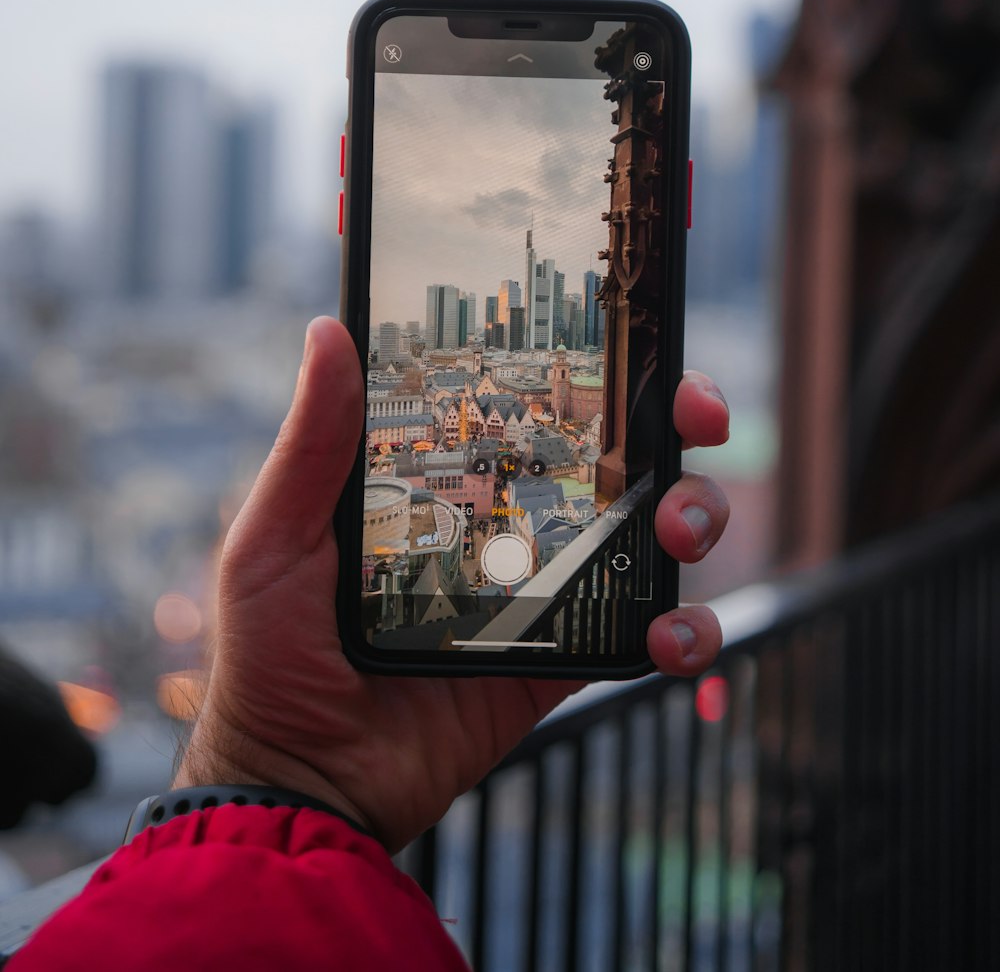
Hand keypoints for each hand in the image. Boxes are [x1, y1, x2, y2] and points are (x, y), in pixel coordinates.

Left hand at [174, 319, 729, 853]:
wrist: (304, 788)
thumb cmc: (271, 657)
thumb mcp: (277, 539)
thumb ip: (313, 446)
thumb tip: (328, 332)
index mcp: (449, 480)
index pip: (533, 403)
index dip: (595, 366)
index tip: (638, 342)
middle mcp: (507, 523)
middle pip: (616, 455)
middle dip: (676, 424)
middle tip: (693, 420)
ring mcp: (541, 592)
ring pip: (649, 533)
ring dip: (693, 513)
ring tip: (678, 532)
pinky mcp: (561, 662)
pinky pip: (641, 635)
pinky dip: (683, 630)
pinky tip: (669, 635)